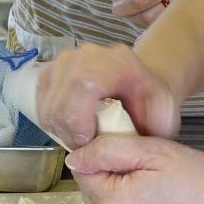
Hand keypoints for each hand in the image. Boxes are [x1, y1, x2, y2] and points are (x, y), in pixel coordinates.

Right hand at [36, 43, 182, 145]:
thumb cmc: (152, 101)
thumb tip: (120, 148)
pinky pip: (40, 103)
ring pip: (47, 106)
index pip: (83, 87)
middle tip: (85, 148)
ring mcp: (65, 60)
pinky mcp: (51, 69)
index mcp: (117, 62)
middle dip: (69, 134)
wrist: (142, 81)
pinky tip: (71, 127)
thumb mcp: (163, 116)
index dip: (79, 122)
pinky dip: (52, 121)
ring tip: (80, 137)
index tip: (89, 144)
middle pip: (60, 102)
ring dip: (59, 130)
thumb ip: (147, 132)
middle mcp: (87, 55)